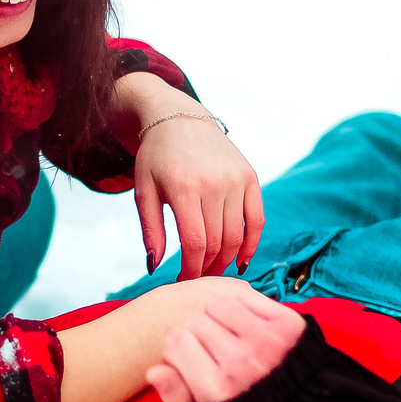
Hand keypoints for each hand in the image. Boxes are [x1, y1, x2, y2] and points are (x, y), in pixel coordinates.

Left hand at [125, 84, 263, 280]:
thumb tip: (155, 268)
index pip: (196, 242)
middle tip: (196, 280)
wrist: (178, 118)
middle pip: (218, 242)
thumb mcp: (144, 192)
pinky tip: (241, 260)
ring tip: (212, 270)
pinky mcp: (249, 177)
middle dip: (207, 268)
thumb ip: (150, 231)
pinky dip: (252, 243)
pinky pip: (257, 219)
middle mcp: (214, 183)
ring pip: (237, 235)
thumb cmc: (156, 158)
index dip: (191, 269)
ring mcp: (235, 179)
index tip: (182, 282)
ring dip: (226, 260)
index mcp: (184, 187)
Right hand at [145, 283, 305, 401]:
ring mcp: (267, 341)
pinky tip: (247, 327)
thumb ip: (176, 396)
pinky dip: (242, 306)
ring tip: (229, 337)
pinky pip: (246, 296)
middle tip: (212, 350)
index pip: (175, 341)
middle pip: (194, 320)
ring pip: (218, 304)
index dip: (178, 348)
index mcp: (217, 389)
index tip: (189, 358)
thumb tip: (154, 371)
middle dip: (197, 333)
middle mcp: (241, 363)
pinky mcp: (288, 324)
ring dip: (218, 316)